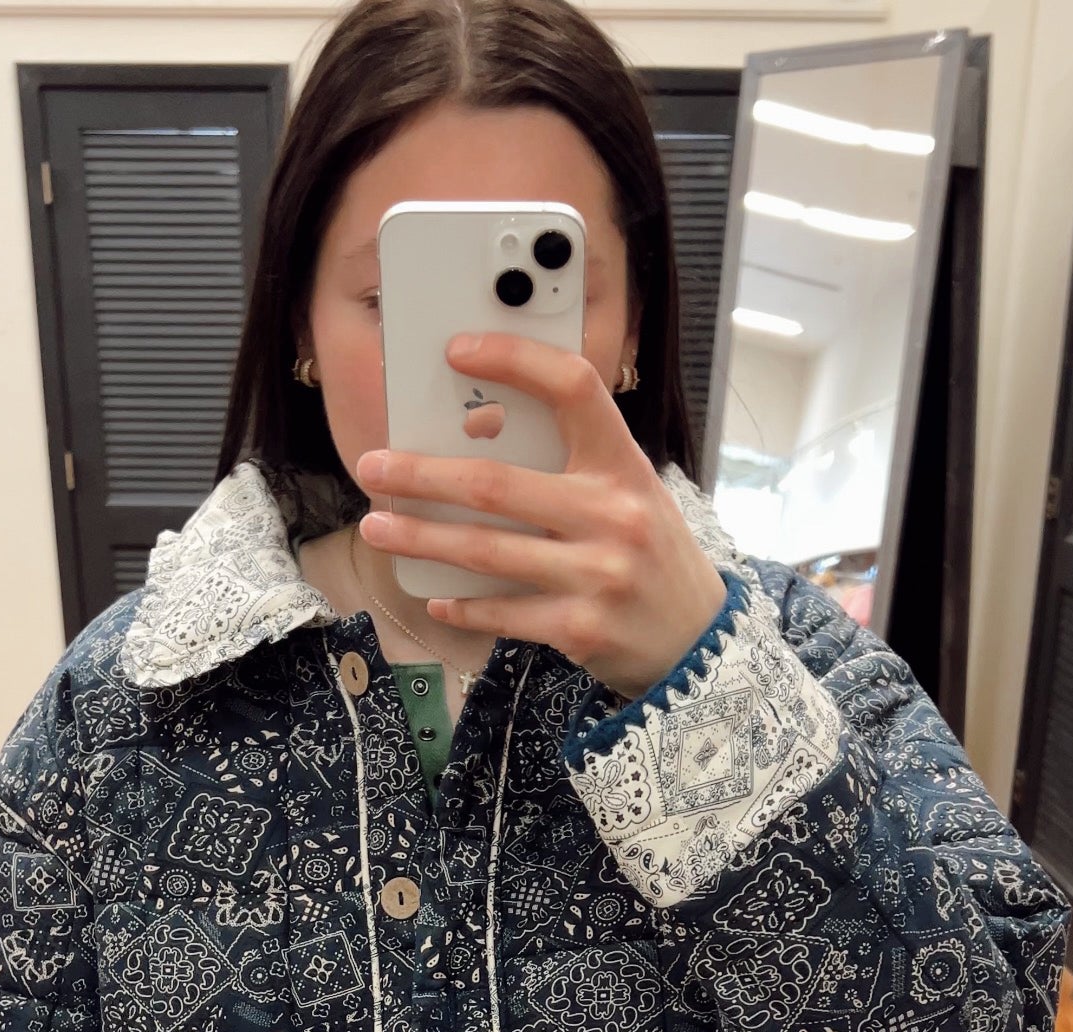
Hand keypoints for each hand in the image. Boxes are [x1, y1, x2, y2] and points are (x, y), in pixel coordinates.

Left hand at [354, 331, 727, 699]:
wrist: (699, 640)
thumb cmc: (649, 556)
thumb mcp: (630, 495)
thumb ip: (568, 467)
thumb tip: (472, 440)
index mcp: (624, 465)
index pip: (573, 387)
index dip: (514, 360)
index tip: (458, 351)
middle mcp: (614, 514)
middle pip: (496, 485)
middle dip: (422, 476)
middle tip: (373, 467)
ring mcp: (598, 575)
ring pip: (485, 553)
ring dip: (421, 540)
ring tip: (378, 528)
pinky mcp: (580, 628)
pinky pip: (502, 613)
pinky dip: (461, 606)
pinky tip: (435, 597)